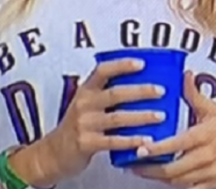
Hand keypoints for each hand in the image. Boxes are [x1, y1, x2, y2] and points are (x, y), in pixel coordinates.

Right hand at [25, 58, 165, 182]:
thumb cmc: (79, 124)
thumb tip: (144, 83)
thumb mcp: (88, 103)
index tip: (142, 63)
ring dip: (142, 116)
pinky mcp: (86, 143)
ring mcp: (85, 124)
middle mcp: (85, 104)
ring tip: (160, 116)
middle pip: (116, 94)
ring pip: (118, 118)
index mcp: (86, 90)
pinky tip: (146, 140)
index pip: (103, 71)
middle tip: (161, 91)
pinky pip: (113, 141)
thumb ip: (108, 94)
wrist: (54, 152)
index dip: (122, 65)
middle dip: (141, 91)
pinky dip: (131, 140)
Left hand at [131, 72, 215, 188]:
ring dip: (158, 178)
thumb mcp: (214, 110)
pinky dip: (173, 186)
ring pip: (178, 181)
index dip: (158, 149)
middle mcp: (207, 156)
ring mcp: (209, 173)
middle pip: (174, 168)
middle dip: (151, 169)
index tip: (141, 149)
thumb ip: (195, 95)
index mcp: (206, 135)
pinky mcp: (210, 185)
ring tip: (141, 170)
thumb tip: (185, 76)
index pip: (178, 144)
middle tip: (133, 164)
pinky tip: (161, 180)